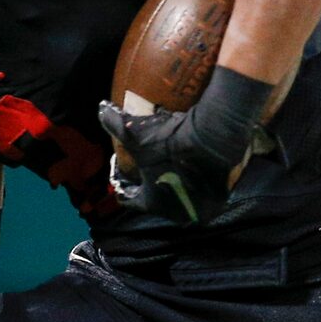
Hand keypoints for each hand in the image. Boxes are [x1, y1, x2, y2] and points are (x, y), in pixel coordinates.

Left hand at [97, 65, 274, 226]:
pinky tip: (192, 162)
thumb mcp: (135, 131)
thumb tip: (101, 109)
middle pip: (156, 198)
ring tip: (170, 161)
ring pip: (179, 195)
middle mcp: (176, 212)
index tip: (123, 168)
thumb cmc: (169, 142)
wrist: (214, 139)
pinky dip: (194, 179)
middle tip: (149, 163)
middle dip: (150, 182)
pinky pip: (201, 190)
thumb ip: (114, 122)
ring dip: (173, 182)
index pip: (129, 198)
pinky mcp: (219, 198)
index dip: (122, 182)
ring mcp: (200, 208)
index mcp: (152, 202)